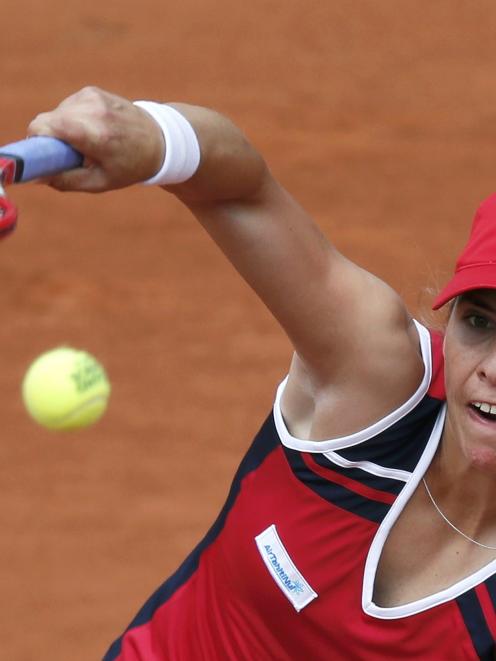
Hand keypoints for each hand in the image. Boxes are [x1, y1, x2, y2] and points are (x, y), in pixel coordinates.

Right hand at [27, 86, 163, 191]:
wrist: (159, 141)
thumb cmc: (130, 166)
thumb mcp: (99, 182)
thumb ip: (66, 180)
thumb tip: (36, 176)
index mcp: (94, 134)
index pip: (43, 127)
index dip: (37, 142)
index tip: (45, 156)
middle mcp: (92, 110)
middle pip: (47, 120)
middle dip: (50, 138)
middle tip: (71, 155)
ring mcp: (92, 96)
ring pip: (56, 113)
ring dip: (63, 129)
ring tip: (87, 143)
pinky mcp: (92, 91)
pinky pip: (68, 107)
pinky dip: (73, 119)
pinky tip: (93, 130)